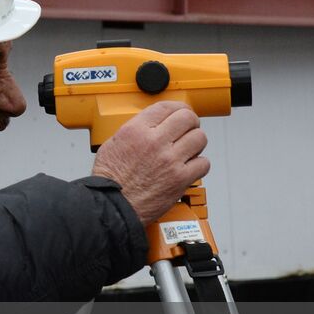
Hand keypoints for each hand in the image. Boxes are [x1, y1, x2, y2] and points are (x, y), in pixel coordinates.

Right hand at [91, 101, 209, 225]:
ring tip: (189, 149)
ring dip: (196, 143)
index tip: (181, 112)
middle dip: (190, 122)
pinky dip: (199, 165)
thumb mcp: (113, 143)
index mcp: (137, 130)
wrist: (112, 207)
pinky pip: (203, 163)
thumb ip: (135, 130)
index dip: (178, 107)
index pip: (167, 106)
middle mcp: (155, 141)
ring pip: (199, 138)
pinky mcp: (180, 179)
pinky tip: (190, 167)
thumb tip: (151, 124)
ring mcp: (170, 160)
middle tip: (188, 129)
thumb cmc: (110, 180)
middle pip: (188, 118)